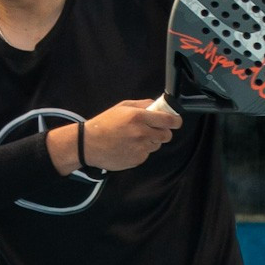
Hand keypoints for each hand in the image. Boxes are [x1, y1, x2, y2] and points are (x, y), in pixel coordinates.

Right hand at [48, 101, 180, 175]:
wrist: (89, 144)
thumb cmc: (104, 124)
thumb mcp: (122, 107)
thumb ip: (142, 104)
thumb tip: (157, 105)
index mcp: (139, 117)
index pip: (168, 120)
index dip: (175, 121)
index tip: (176, 121)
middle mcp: (142, 133)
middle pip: (167, 135)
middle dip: (162, 132)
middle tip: (152, 129)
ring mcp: (140, 148)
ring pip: (157, 145)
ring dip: (151, 141)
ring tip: (134, 138)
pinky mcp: (137, 160)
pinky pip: (147, 154)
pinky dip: (141, 150)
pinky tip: (128, 146)